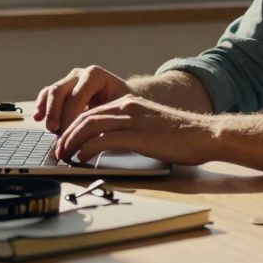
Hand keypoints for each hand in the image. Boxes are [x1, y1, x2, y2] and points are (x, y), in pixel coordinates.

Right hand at [33, 65, 133, 133]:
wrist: (124, 98)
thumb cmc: (125, 104)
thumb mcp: (120, 108)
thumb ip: (105, 117)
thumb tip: (92, 137)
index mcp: (95, 75)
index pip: (77, 95)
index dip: (71, 115)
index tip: (70, 133)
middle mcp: (79, 75)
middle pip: (60, 91)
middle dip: (56, 113)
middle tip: (56, 132)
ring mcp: (68, 81)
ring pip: (51, 92)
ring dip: (48, 111)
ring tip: (50, 128)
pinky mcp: (62, 90)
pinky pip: (46, 95)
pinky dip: (42, 106)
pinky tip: (38, 118)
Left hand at [52, 95, 214, 165]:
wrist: (205, 134)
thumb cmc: (182, 136)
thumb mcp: (151, 127)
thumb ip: (131, 131)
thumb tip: (110, 146)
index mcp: (130, 103)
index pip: (92, 112)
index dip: (74, 128)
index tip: (66, 142)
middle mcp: (127, 106)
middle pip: (85, 117)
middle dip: (67, 135)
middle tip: (58, 151)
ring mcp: (131, 119)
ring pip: (89, 126)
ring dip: (71, 142)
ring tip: (63, 156)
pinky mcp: (136, 135)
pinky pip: (102, 140)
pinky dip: (86, 149)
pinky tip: (81, 159)